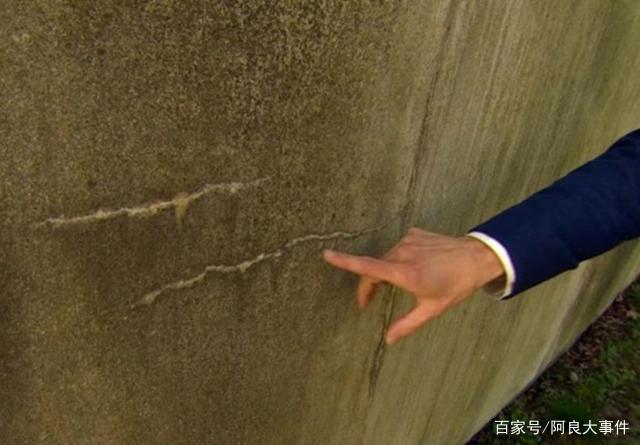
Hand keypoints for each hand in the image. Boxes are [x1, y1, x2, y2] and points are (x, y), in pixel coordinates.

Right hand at [322, 227, 504, 344]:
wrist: (477, 257)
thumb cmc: (455, 285)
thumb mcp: (432, 309)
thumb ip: (407, 324)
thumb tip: (388, 340)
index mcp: (405, 273)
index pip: (368, 268)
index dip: (345, 261)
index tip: (326, 255)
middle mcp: (403, 254)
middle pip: (375, 268)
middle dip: (370, 285)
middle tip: (369, 303)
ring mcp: (408, 241)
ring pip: (387, 259)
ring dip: (386, 271)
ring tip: (402, 284)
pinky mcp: (414, 233)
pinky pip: (400, 248)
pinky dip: (400, 258)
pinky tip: (416, 266)